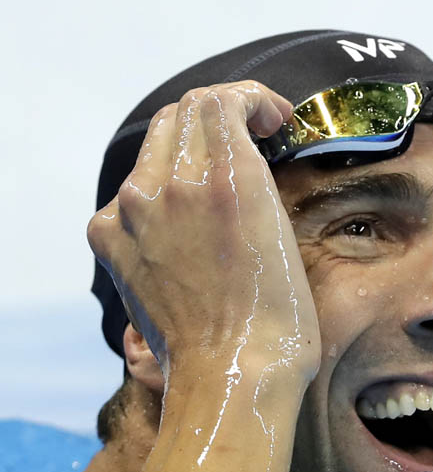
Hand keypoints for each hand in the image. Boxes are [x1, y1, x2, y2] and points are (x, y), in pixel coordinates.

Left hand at [87, 81, 320, 376]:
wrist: (233, 372)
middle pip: (184, 113)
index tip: (272, 121)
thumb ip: (252, 178)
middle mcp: (171, 185)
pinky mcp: (111, 238)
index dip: (251, 99)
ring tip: (215, 180)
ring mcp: (133, 211)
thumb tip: (242, 154)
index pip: (221, 100)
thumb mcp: (282, 230)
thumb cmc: (278, 317)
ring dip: (189, 149)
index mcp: (226, 178)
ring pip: (155, 148)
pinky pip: (131, 191)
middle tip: (250, 140)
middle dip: (221, 116)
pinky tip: (183, 219)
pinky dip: (158, 189)